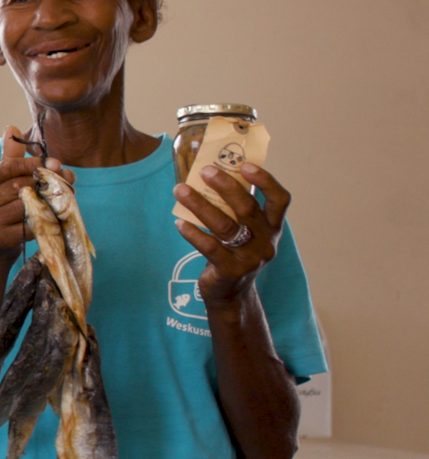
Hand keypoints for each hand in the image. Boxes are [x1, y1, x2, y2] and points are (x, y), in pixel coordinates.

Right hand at [0, 126, 69, 268]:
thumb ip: (10, 158)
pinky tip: (55, 217)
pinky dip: (46, 221)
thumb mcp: (1, 184)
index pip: (8, 168)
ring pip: (28, 206)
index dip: (33, 164)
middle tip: (69, 181)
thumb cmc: (0, 210)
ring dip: (50, 202)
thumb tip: (11, 127)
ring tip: (64, 199)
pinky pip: (31, 225)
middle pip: (21, 186)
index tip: (55, 163)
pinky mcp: (1, 238)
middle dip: (48, 183)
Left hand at [176, 163, 288, 304]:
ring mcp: (250, 258)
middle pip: (247, 208)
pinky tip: (178, 222)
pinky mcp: (231, 271)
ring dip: (200, 205)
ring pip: (225, 226)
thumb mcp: (244, 232)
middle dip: (225, 186)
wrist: (232, 294)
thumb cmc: (234, 253)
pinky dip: (193, 233)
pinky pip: (209, 248)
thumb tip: (212, 175)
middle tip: (204, 171)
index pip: (280, 200)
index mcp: (272, 227)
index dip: (266, 181)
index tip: (245, 165)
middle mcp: (266, 241)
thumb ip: (235, 210)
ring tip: (180, 190)